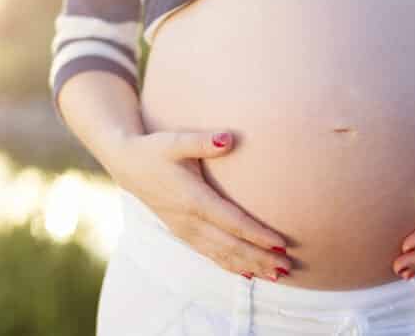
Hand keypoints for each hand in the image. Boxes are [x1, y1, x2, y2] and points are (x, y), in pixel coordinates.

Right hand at [109, 130, 292, 281]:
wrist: (127, 164)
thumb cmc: (155, 149)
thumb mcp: (176, 140)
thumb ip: (203, 141)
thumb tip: (229, 138)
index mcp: (193, 199)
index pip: (232, 222)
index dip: (257, 235)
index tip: (280, 244)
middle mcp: (189, 221)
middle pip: (230, 246)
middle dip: (260, 258)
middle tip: (288, 266)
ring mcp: (185, 230)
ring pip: (221, 255)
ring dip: (250, 266)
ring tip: (277, 275)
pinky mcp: (182, 232)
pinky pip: (210, 254)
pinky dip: (230, 266)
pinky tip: (249, 273)